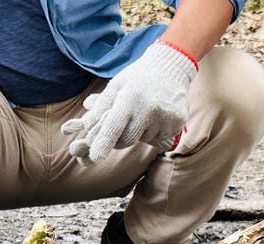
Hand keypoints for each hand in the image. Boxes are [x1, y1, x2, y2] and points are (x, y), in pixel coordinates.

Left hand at [62, 42, 196, 162]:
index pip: (114, 125)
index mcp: (130, 97)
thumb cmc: (137, 78)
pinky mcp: (178, 122)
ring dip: (140, 132)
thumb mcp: (116, 85)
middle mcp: (149, 108)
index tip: (95, 157)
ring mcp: (165, 116)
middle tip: (124, 122)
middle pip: (127, 140)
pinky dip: (154, 131)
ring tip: (145, 111)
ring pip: (143, 140)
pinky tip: (158, 114)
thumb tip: (85, 126)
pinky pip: (159, 138)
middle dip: (120, 137)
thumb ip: (100, 106)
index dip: (104, 142)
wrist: (171, 66)